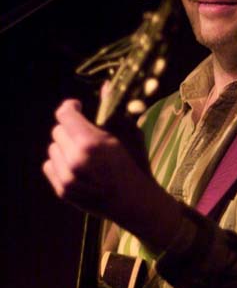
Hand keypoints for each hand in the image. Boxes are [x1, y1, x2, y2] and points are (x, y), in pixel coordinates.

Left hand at [42, 99, 181, 252]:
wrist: (135, 202)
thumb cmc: (135, 165)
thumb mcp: (128, 134)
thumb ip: (113, 110)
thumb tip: (105, 85)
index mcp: (91, 143)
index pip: (64, 114)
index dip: (71, 107)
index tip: (78, 107)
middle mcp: (75, 160)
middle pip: (58, 130)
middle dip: (71, 129)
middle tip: (86, 134)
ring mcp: (67, 177)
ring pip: (52, 148)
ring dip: (65, 147)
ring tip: (83, 153)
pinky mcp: (62, 190)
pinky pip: (49, 165)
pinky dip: (59, 163)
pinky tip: (77, 166)